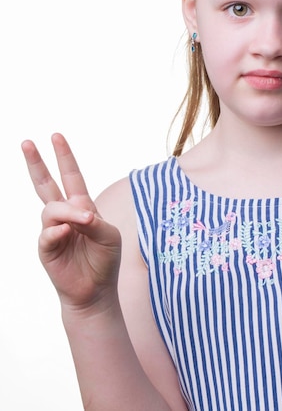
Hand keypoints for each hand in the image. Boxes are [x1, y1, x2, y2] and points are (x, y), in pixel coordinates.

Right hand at [22, 133, 121, 312]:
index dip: (64, 157)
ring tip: (84, 222)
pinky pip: (47, 233)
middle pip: (46, 184)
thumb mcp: (108, 235)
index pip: (71, 176)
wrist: (96, 290)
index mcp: (81, 206)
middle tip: (27, 142)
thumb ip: (93, 221)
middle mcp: (64, 215)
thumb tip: (71, 215)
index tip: (56, 136)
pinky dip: (57, 231)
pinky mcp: (46, 248)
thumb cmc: (105, 259)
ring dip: (69, 213)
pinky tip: (65, 232)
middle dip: (37, 163)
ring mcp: (53, 230)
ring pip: (52, 209)